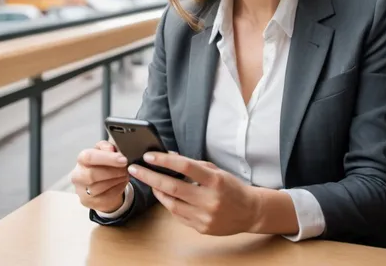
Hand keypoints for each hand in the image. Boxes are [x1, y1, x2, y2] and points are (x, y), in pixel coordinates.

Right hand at [71, 141, 128, 212]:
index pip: (89, 157)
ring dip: (116, 180)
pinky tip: (122, 182)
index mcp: (82, 159)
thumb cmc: (104, 162)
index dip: (107, 158)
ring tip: (125, 174)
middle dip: (113, 171)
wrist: (102, 181)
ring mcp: (81, 191)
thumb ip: (107, 146)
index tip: (123, 159)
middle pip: (92, 175)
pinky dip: (117, 189)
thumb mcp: (106, 150)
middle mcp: (77, 175)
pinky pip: (105, 197)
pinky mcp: (88, 202)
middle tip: (126, 168)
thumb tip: (111, 149)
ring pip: (99, 188)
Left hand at [128, 152, 260, 235]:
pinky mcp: (201, 228)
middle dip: (150, 177)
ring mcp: (204, 216)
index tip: (149, 156)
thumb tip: (170, 156)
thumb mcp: (217, 171)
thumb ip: (194, 165)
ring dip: (156, 191)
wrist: (249, 211)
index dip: (165, 161)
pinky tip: (163, 194)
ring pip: (172, 203)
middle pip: (173, 187)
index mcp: (215, 181)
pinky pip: (178, 215)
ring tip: (148, 181)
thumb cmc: (232, 187)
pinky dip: (169, 203)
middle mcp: (209, 200)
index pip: (186, 167)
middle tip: (136, 169)